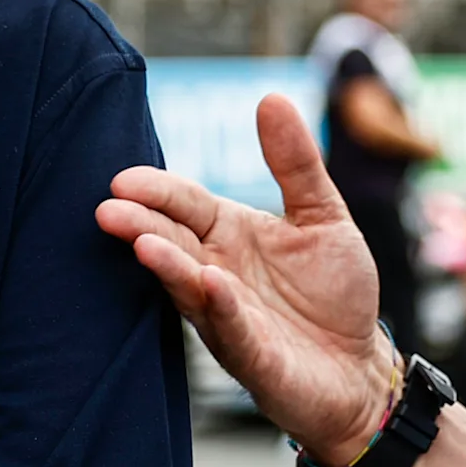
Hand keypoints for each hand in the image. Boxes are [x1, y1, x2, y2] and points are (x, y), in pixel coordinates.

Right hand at [98, 94, 396, 464]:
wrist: (358, 370)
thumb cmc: (334, 294)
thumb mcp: (323, 216)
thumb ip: (295, 163)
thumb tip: (271, 96)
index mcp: (229, 234)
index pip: (184, 205)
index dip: (156, 191)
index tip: (122, 179)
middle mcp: (216, 273)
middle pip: (171, 242)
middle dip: (139, 226)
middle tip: (107, 209)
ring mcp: (228, 317)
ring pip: (188, 287)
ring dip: (166, 265)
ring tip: (143, 244)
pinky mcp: (252, 357)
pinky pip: (233, 329)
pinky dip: (222, 307)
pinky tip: (211, 283)